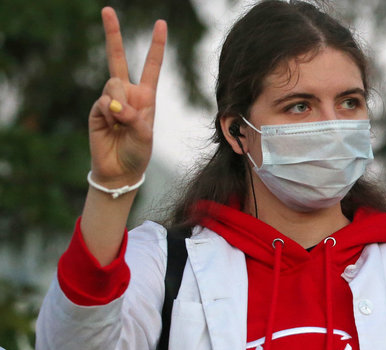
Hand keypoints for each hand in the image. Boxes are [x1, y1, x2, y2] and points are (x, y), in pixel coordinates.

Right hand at [88, 7, 166, 188]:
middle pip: (117, 58)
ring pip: (113, 84)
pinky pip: (103, 102)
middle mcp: (127, 93)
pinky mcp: (97, 109)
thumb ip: (134, 117)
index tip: (160, 23)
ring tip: (122, 124)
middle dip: (112, 34)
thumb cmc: (138, 153)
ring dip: (120, 104)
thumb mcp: (145, 135)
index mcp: (146, 96)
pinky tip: (111, 126)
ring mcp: (110, 99)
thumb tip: (113, 104)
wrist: (120, 170)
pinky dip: (110, 114)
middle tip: (107, 10)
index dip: (156, 45)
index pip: (151, 66)